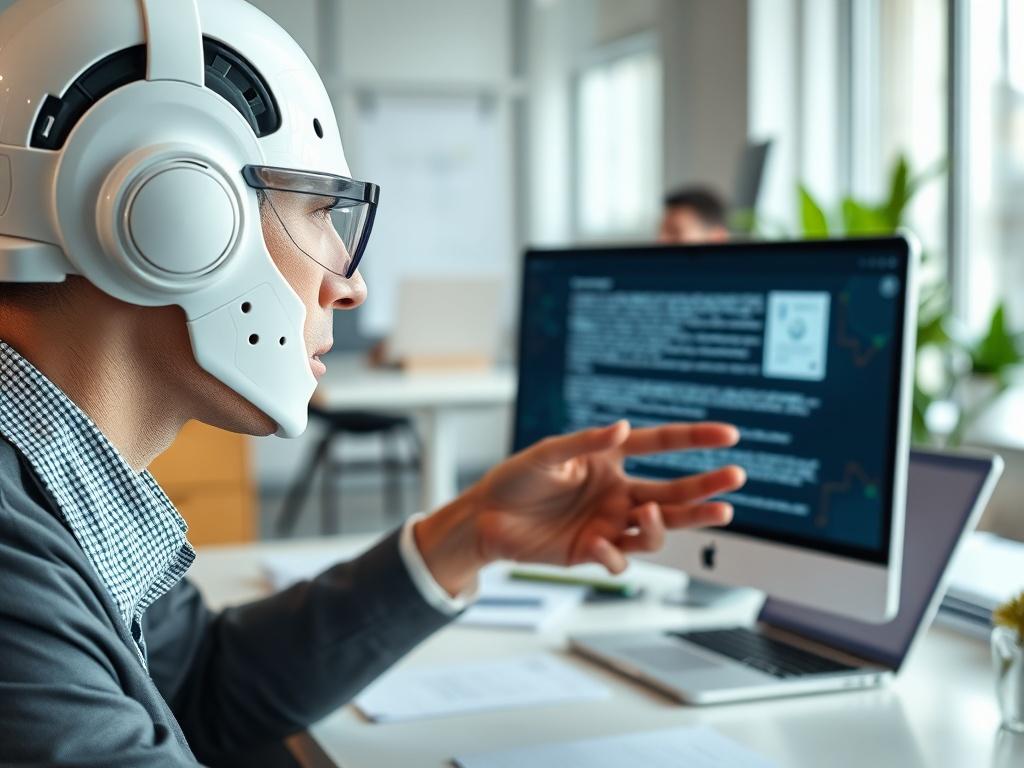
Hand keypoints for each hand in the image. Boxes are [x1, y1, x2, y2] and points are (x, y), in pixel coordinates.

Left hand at [414, 420, 745, 594]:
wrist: (485, 518)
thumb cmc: (515, 478)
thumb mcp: (547, 454)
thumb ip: (585, 442)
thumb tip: (623, 427)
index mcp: (610, 460)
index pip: (662, 446)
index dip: (696, 440)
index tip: (730, 436)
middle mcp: (618, 492)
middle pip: (674, 491)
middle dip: (706, 487)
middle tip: (735, 480)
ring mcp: (609, 523)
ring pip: (658, 529)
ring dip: (669, 523)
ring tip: (655, 513)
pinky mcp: (593, 552)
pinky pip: (620, 559)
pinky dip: (615, 554)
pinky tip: (598, 543)